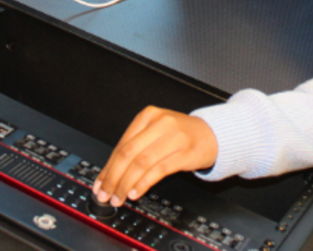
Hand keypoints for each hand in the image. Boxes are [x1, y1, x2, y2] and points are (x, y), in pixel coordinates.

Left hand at [93, 106, 217, 206]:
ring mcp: (173, 137)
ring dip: (126, 184)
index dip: (108, 168)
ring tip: (120, 197)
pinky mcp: (184, 153)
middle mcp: (159, 123)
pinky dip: (144, 183)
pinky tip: (136, 192)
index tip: (100, 184)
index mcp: (147, 116)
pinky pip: (158, 170)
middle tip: (106, 194)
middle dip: (113, 178)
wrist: (212, 134)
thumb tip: (110, 174)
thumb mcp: (156, 132)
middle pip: (128, 154)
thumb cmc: (181, 135)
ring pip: (141, 163)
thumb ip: (135, 148)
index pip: (121, 145)